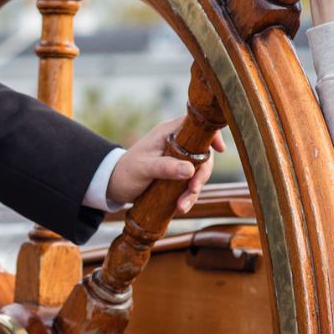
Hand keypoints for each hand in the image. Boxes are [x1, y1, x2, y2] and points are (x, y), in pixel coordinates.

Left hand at [106, 117, 225, 212]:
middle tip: (193, 189)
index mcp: (169, 133)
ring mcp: (178, 159)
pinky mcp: (176, 174)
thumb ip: (165, 167)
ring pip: (198, 172)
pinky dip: (188, 196)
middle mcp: (177, 144)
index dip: (212, 134)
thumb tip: (190, 170)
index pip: (196, 126)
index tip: (219, 149)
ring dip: (194, 190)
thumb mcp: (144, 168)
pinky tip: (181, 207)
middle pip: (203, 153)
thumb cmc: (126, 170)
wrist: (114, 184)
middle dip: (201, 174)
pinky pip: (190, 183)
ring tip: (182, 206)